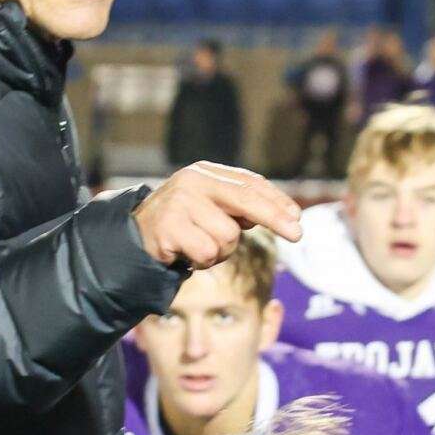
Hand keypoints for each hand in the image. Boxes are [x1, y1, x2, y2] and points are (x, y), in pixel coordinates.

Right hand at [133, 162, 302, 269]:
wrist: (136, 237)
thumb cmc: (183, 224)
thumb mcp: (212, 208)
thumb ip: (240, 207)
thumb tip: (283, 215)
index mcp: (206, 172)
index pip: (249, 183)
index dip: (276, 200)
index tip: (297, 217)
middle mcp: (192, 181)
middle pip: (245, 199)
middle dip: (274, 218)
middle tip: (298, 234)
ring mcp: (179, 202)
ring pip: (227, 236)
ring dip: (221, 251)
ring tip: (200, 246)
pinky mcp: (169, 227)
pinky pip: (208, 253)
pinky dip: (203, 261)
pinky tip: (187, 254)